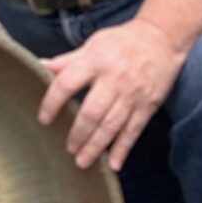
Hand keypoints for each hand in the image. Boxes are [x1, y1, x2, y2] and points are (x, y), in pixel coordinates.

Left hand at [37, 19, 185, 171]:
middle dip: (78, 134)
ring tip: (82, 161)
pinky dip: (123, 149)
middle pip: (92, 112)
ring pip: (112, 126)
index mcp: (96, 61)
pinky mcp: (148, 105)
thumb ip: (68, 61)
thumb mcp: (93, 45)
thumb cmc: (121, 42)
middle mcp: (114, 78)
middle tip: (68, 149)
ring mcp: (133, 94)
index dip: (52, 102)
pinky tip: (113, 164)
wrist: (161, 39)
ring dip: (96, 146)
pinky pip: (133, 131)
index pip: (67, 83)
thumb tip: (40, 67)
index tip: (44, 118)